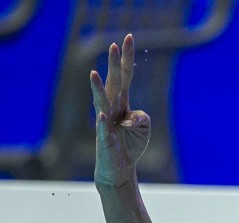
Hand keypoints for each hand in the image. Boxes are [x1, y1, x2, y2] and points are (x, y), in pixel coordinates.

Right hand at [90, 34, 150, 186]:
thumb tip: (130, 118)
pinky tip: (102, 114)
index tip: (129, 38)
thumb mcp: (144, 128)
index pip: (125, 76)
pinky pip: (103, 129)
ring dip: (97, 88)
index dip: (127, 58)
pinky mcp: (105, 139)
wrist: (119, 168)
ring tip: (94, 74)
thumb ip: (142, 117)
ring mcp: (106, 122)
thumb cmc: (130, 145)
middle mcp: (112, 108)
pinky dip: (103, 122)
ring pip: (101, 102)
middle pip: (114, 82)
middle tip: (114, 44)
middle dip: (114, 64)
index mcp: (122, 102)